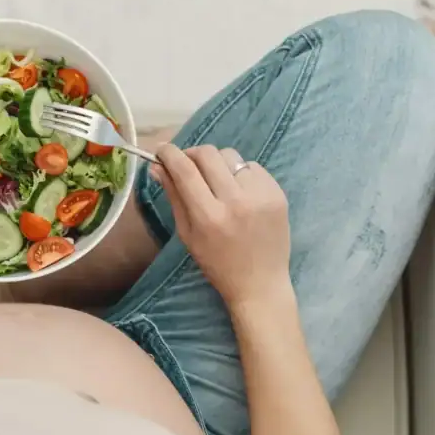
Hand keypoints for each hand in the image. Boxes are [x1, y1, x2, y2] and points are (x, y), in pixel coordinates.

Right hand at [153, 144, 291, 306]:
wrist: (260, 283)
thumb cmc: (217, 264)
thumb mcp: (188, 234)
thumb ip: (174, 196)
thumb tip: (157, 167)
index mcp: (209, 216)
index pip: (184, 169)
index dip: (168, 153)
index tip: (161, 150)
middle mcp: (236, 201)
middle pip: (208, 154)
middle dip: (191, 153)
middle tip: (187, 164)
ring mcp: (261, 195)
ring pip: (231, 156)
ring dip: (217, 164)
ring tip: (217, 182)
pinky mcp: (278, 193)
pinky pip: (252, 167)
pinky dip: (240, 174)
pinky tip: (240, 193)